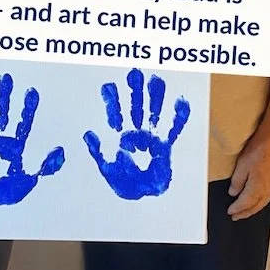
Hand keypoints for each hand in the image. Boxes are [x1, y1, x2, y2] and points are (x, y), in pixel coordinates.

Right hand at [0, 74, 64, 204]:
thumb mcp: (33, 177)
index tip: (32, 92)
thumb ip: (46, 165)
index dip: (28, 107)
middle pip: (4, 112)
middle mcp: (2, 137)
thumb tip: (60, 152)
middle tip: (6, 77)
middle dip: (5, 95)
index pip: (25, 120)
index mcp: (18, 143)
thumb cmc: (13, 187)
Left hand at [83, 68, 190, 199]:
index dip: (112, 101)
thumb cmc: (123, 182)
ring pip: (154, 113)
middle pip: (136, 107)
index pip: (115, 114)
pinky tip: (181, 102)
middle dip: (135, 91)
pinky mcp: (166, 146)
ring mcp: (152, 137)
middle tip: (134, 73)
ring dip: (155, 98)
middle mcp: (137, 132)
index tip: (108, 86)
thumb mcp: (105, 167)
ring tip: (156, 80)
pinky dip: (178, 117)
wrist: (142, 196)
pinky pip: (173, 129)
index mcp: (121, 135)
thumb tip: (88, 134)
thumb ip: (97, 150)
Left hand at [227, 135, 269, 219]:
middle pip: (255, 207)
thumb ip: (237, 181)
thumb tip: (233, 192)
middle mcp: (267, 189)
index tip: (230, 212)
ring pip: (263, 203)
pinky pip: (267, 196)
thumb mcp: (242, 165)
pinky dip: (260, 202)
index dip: (237, 209)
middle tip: (236, 217)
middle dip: (245, 213)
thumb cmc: (261, 149)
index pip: (245, 203)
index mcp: (258, 187)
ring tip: (245, 212)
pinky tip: (257, 200)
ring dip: (253, 209)